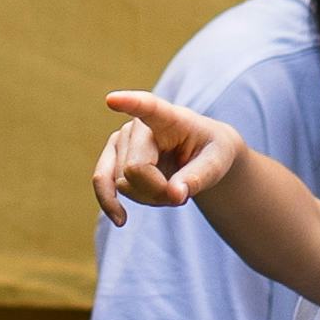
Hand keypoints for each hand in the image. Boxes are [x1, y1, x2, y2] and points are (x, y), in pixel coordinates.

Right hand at [98, 88, 243, 225]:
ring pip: (123, 183)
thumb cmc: (210, 152)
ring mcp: (121, 140)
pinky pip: (101, 183)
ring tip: (170, 190)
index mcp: (169, 117)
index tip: (112, 100)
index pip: (148, 108)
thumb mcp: (217, 163)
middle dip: (158, 190)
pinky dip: (109, 203)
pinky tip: (121, 219)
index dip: (130, 104)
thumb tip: (175, 194)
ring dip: (148, 198)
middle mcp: (138, 125)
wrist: (198, 155)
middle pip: (135, 168)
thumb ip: (199, 178)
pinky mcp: (111, 157)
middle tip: (181, 193)